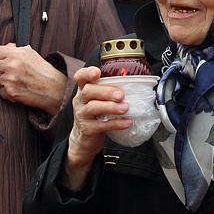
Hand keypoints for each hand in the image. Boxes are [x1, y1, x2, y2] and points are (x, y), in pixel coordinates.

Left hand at [0, 43, 67, 114]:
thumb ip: (14, 49)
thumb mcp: (30, 53)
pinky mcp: (11, 92)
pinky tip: (17, 89)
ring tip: (14, 81)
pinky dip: (6, 92)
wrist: (54, 88)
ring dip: (1, 82)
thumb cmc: (43, 71)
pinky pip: (0, 92)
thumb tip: (3, 48)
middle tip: (6, 72)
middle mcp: (12, 65)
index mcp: (16, 53)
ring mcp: (10, 79)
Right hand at [63, 66, 131, 190]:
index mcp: (83, 90)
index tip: (97, 73)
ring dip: (111, 107)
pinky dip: (116, 123)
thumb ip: (109, 91)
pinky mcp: (87, 129)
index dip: (87, 73)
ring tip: (125, 108)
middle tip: (121, 95)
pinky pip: (102, 125)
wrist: (84, 140)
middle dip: (105, 91)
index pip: (80, 77)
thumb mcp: (97, 100)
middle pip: (88, 91)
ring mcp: (82, 115)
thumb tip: (134, 83)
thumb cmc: (95, 115)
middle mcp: (80, 101)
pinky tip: (127, 122)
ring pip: (93, 107)